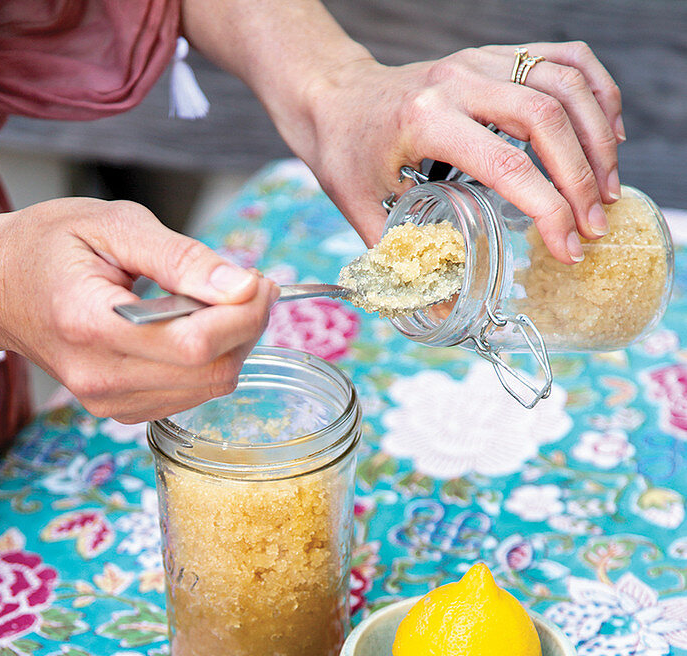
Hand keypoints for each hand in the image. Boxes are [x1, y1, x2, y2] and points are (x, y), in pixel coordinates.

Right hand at [0, 197, 277, 421]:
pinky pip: (190, 395)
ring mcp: (110, 401)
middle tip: (251, 286)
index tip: (260, 281)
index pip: (195, 343)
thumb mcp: (114, 225)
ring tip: (219, 301)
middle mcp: (101, 377)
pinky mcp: (121, 410)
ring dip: (232, 345)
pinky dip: (207, 361)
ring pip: (208, 388)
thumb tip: (241, 286)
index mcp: (92, 326)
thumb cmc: (46, 247)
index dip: (244, 315)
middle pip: (211, 373)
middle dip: (247, 329)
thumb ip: (181, 257)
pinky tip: (193, 327)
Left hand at [301, 41, 622, 262]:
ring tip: (609, 189)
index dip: (548, 210)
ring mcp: (480, 61)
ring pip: (564, 83)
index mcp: (426, 120)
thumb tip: (443, 312)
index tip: (569, 247)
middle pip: (547, 118)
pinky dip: (596, 91)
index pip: (506, 165)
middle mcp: (459, 81)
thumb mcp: (363, 210)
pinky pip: (563, 58)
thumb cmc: (346, 154)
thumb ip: (403, 260)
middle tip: (595, 227)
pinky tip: (608, 133)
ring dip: (597, 137)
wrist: (334, 98)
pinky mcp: (494, 56)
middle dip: (582, 179)